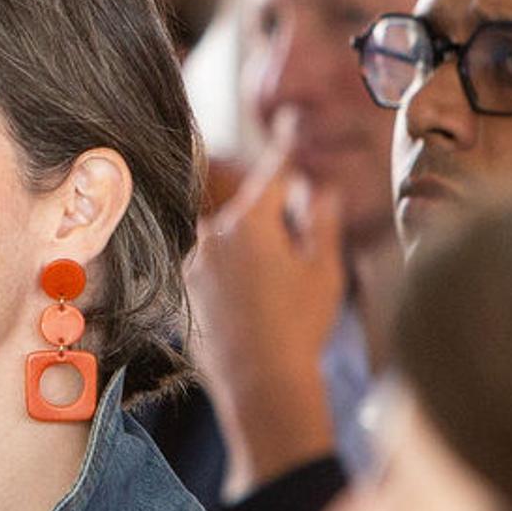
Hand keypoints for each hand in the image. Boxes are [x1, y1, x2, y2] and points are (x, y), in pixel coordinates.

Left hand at [187, 160, 345, 492]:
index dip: (287, 153)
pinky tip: (256, 310)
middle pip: (251, 211)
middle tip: (301, 255)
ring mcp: (195, 266)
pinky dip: (235, 279)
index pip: (273, 175)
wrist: (260, 384)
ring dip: (254, 252)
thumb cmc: (300, 325)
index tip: (290, 127)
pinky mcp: (187, 295)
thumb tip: (323, 189)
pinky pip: (215, 272)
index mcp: (249, 222)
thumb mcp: (324, 269)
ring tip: (279, 293)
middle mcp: (213, 237)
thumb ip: (322, 220)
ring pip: (231, 243)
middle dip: (276, 220)